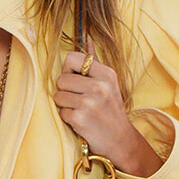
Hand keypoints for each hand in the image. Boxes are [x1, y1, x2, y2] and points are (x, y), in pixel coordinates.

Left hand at [54, 50, 160, 176]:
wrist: (120, 139)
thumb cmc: (110, 109)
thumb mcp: (109, 83)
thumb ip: (95, 62)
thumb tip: (87, 38)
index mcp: (106, 74)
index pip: (72, 58)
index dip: (68, 69)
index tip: (74, 79)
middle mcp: (99, 86)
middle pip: (61, 78)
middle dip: (65, 90)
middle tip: (78, 98)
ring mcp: (90, 103)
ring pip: (58, 96)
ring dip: (64, 105)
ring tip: (79, 109)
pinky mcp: (81, 119)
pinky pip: (61, 112)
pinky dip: (67, 118)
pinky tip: (80, 120)